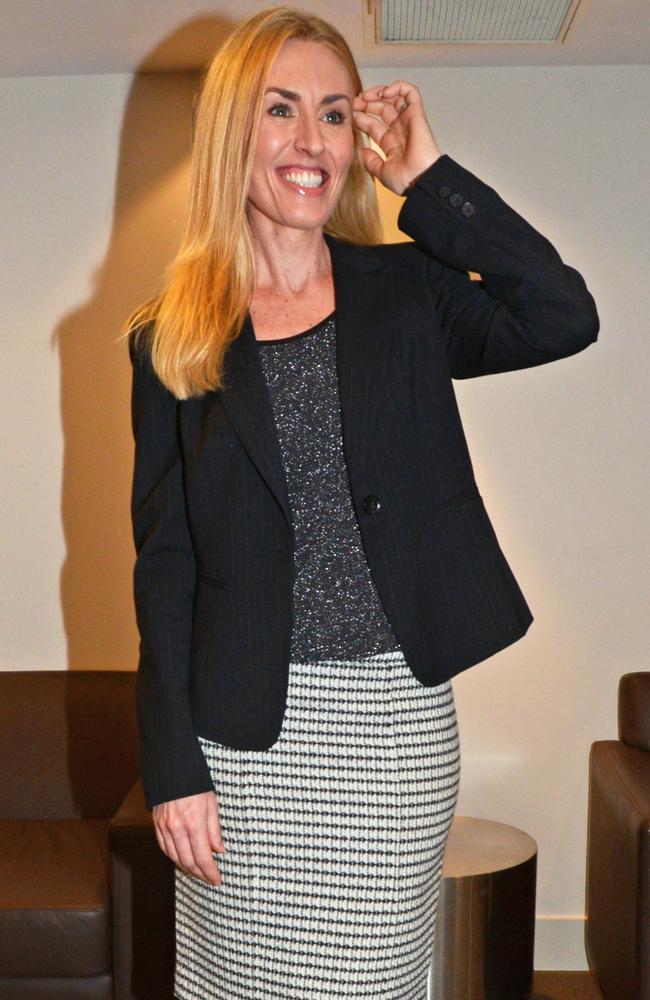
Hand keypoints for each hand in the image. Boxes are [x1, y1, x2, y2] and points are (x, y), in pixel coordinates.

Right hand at [152, 789, 226, 885]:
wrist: (173, 768)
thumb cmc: (195, 783)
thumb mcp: (212, 804)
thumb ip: (215, 830)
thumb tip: (220, 850)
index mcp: (194, 823)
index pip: (203, 857)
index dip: (210, 872)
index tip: (217, 879)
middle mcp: (177, 828)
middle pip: (188, 862)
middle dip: (200, 874)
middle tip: (209, 878)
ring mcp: (165, 827)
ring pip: (175, 858)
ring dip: (187, 868)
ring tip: (198, 871)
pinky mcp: (156, 824)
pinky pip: (164, 848)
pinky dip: (174, 857)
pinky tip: (182, 859)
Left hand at [352, 81, 442, 196]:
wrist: (420, 179)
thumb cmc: (406, 180)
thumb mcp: (382, 172)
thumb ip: (371, 161)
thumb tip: (363, 151)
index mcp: (391, 143)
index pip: (373, 124)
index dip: (360, 117)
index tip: (349, 115)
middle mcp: (399, 130)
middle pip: (381, 108)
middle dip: (366, 103)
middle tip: (354, 103)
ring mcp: (408, 120)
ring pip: (394, 97)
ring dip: (378, 93)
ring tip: (366, 97)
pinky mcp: (417, 113)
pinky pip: (410, 92)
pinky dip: (398, 87)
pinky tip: (384, 94)